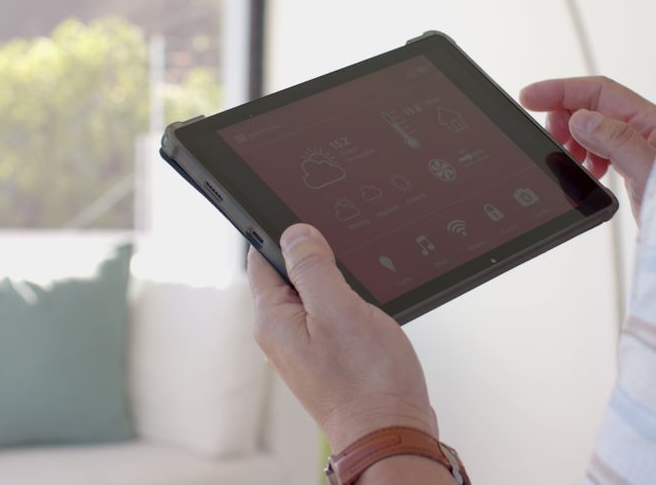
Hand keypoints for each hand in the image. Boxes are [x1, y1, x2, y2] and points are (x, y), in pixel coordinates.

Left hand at [246, 223, 437, 451]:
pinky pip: (331, 315)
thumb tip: (295, 233)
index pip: (263, 257)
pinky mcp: (328, 356)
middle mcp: (282, 333)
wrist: (392, 432)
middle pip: (290, 273)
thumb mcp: (340, 310)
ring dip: (337, 283)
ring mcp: (305, 346)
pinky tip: (367, 312)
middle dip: (317, 257)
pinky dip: (348, 305)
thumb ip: (313, 267)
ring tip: (360, 294)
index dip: (286, 235)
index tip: (313, 224)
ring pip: (315, 294)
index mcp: (273, 319)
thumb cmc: (368, 383)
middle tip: (347, 261)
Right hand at [520, 76, 655, 219]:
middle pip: (595, 108)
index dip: (560, 91)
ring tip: (570, 160)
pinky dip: (587, 158)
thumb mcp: (651, 170)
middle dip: (565, 118)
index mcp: (654, 122)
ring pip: (597, 130)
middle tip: (552, 141)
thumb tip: (581, 119)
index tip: (529, 98)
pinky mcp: (640, 173)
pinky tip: (588, 173)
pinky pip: (604, 154)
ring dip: (575, 140)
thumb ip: (617, 140)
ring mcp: (644, 153)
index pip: (599, 92)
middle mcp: (649, 133)